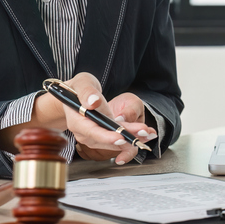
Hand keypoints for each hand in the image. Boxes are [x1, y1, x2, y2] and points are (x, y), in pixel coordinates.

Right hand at [36, 74, 155, 164]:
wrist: (77, 96)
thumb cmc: (78, 88)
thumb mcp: (82, 83)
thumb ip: (86, 91)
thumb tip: (93, 102)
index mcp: (76, 120)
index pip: (91, 131)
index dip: (106, 136)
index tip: (120, 137)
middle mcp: (84, 132)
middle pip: (106, 139)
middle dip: (125, 137)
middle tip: (143, 133)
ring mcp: (94, 136)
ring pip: (113, 141)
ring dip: (131, 138)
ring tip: (148, 132)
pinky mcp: (104, 135)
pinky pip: (117, 138)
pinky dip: (131, 136)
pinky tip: (145, 133)